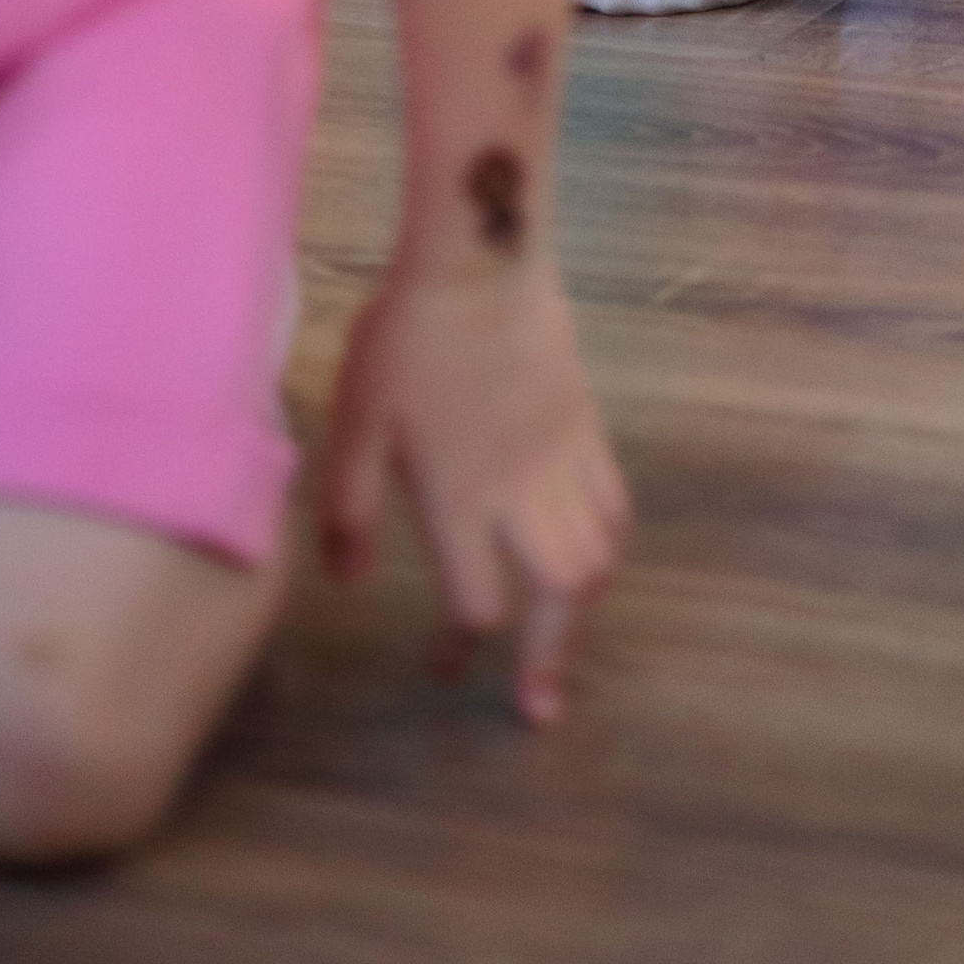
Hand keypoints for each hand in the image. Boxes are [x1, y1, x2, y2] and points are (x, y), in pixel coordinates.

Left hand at [320, 261, 626, 726]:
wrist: (481, 259)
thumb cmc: (407, 336)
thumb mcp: (355, 419)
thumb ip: (348, 505)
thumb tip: (348, 581)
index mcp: (460, 496)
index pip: (477, 601)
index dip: (462, 646)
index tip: (444, 666)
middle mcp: (522, 491)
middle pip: (560, 594)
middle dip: (551, 658)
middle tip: (539, 705)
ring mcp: (564, 459)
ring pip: (599, 556)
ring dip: (583, 611)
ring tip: (564, 639)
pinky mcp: (588, 427)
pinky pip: (615, 504)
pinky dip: (608, 546)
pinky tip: (591, 557)